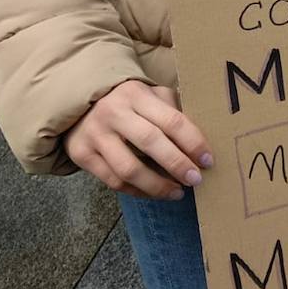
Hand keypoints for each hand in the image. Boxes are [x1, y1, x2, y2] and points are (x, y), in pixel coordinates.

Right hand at [65, 80, 212, 199]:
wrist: (78, 103)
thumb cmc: (128, 101)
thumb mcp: (150, 95)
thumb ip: (173, 111)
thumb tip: (202, 140)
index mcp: (137, 95)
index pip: (171, 120)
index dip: (193, 142)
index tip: (208, 160)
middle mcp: (114, 113)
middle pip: (151, 143)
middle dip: (177, 164)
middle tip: (196, 179)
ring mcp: (95, 135)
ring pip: (129, 169)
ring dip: (157, 186)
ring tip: (177, 192)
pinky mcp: (82, 155)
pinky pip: (113, 181)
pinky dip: (137, 191)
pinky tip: (154, 193)